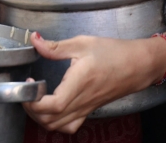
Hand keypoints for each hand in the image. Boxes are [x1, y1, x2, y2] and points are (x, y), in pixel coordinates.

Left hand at [23, 33, 165, 133]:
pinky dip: (56, 123)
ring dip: (41, 117)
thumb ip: (56, 46)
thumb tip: (35, 40)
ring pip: (58, 126)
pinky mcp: (88, 110)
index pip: (53, 105)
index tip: (29, 84)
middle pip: (50, 120)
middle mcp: (81, 101)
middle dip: (31, 109)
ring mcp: (85, 108)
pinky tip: (52, 108)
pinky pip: (70, 126)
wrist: (137, 65)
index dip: (34, 101)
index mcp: (79, 84)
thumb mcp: (82, 43)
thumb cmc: (113, 53)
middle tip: (28, 90)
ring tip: (35, 98)